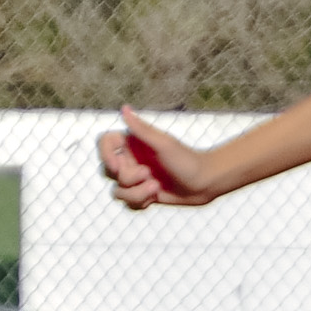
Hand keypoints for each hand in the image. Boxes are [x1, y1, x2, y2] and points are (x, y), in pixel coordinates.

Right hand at [98, 108, 212, 209]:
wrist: (205, 183)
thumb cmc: (187, 160)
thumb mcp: (163, 144)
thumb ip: (141, 129)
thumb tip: (124, 108)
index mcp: (134, 143)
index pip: (105, 143)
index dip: (105, 155)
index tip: (117, 165)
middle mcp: (132, 159)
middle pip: (109, 171)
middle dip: (129, 178)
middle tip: (149, 174)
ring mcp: (136, 177)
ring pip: (118, 191)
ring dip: (136, 193)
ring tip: (156, 188)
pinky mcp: (142, 193)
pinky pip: (128, 202)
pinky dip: (141, 201)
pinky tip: (157, 196)